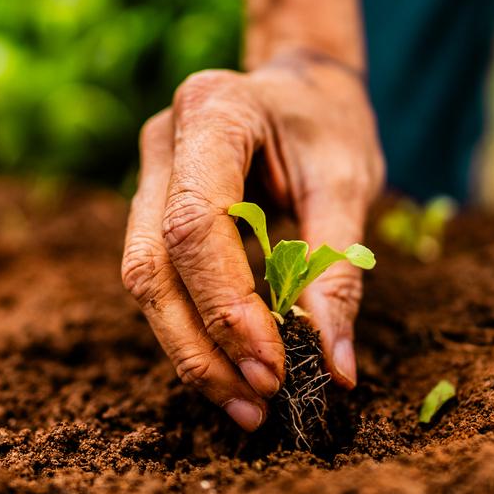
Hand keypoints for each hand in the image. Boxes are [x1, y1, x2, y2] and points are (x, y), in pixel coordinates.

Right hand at [121, 55, 384, 430]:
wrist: (302, 86)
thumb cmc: (329, 127)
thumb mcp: (349, 183)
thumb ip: (336, 270)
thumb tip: (336, 367)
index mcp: (212, 111)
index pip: (196, 223)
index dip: (226, 305)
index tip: (273, 369)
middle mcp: (162, 141)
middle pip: (152, 263)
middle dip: (200, 346)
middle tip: (257, 405)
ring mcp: (147, 175)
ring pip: (144, 280)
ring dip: (190, 352)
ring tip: (246, 407)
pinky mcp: (149, 209)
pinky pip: (159, 280)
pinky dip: (192, 332)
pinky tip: (231, 373)